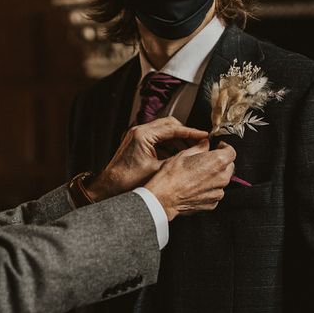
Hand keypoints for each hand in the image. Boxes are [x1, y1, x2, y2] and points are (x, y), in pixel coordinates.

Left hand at [86, 117, 208, 201]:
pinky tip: (178, 154)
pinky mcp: (136, 142)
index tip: (205, 136)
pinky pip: (157, 138)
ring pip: (163, 131)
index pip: (173, 128)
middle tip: (199, 143)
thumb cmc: (128, 181)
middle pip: (169, 125)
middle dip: (185, 134)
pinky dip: (168, 144)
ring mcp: (136, 135)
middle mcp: (138, 131)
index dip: (192, 132)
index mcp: (143, 135)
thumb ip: (179, 158)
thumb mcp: (159, 170)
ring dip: (177, 139)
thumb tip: (198, 152)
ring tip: (191, 150)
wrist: (109, 187)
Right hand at [144, 140, 235, 219]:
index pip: (231, 151)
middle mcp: (222, 177)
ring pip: (222, 180)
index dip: (224, 147)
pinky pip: (215, 192)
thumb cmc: (172, 175)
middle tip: (206, 161)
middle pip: (229, 166)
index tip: (218, 147)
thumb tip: (205, 144)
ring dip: (214, 176)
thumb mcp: (183, 154)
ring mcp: (218, 192)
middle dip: (220, 162)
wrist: (164, 197)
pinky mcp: (213, 203)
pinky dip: (209, 189)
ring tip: (198, 176)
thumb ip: (199, 148)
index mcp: (217, 161)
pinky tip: (196, 187)